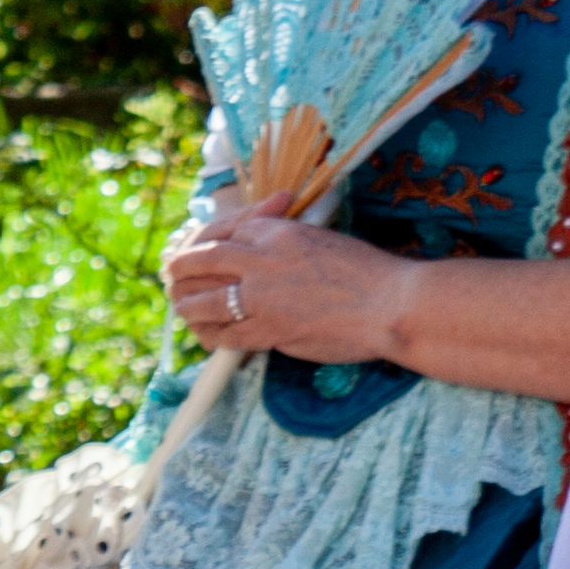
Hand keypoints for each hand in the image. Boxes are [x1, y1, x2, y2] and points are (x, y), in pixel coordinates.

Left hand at [167, 212, 406, 365]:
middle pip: (198, 262)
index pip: (224, 233)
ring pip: (199, 301)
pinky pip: (222, 335)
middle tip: (176, 280)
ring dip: (187, 306)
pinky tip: (210, 336)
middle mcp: (262, 260)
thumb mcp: (324, 241)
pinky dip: (211, 336)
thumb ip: (286, 245)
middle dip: (180, 271)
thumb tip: (258, 258)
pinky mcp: (266, 330)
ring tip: (185, 309)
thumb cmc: (370, 272)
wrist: (393, 304)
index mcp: (278, 232)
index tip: (201, 256)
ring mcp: (260, 297)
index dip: (206, 245)